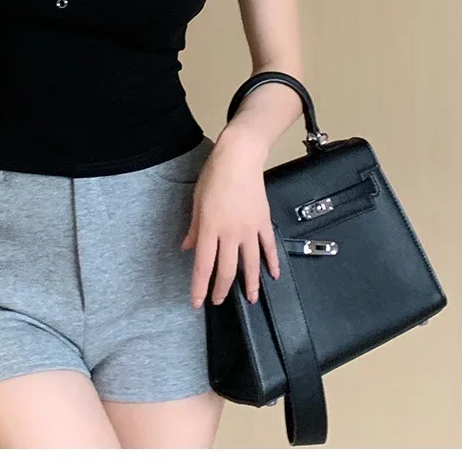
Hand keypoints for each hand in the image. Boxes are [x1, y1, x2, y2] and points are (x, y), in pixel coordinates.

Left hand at [180, 127, 279, 308]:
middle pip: (226, 270)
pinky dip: (272, 262)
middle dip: (221, 290)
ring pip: (250, 264)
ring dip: (250, 284)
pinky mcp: (263, 222)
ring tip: (250, 299)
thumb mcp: (197, 202)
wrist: (239, 158)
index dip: (199, 287)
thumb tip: (187, 248)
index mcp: (210, 228)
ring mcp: (249, 229)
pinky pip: (268, 247)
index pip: (203, 266)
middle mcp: (230, 233)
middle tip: (218, 301)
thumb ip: (194, 229)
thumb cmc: (214, 176)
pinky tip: (273, 275)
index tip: (197, 303)